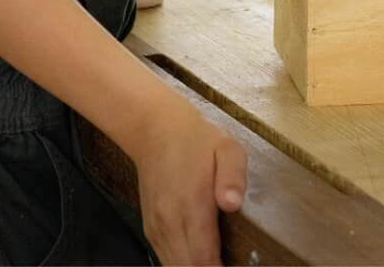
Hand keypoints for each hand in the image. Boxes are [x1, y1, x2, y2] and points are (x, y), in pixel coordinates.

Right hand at [128, 96, 246, 265]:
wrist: (155, 131)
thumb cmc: (197, 141)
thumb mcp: (227, 148)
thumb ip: (233, 176)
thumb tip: (232, 203)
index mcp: (191, 204)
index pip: (204, 259)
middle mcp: (170, 221)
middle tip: (230, 264)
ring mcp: (157, 227)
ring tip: (217, 261)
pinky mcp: (150, 228)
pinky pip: (164, 258)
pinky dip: (182, 264)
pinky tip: (199, 259)